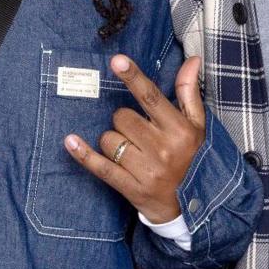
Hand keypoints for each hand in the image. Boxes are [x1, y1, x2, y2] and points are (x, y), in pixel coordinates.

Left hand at [64, 56, 206, 225]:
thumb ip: (189, 92)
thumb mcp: (198, 126)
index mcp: (179, 130)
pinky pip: (101, 167)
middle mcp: (163, 148)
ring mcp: (146, 170)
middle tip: (137, 132)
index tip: (117, 61)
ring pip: (110, 139)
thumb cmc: (192, 158)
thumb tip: (191, 61)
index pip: (151, 98)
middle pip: (122, 117)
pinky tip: (71, 141)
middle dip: (123, 121)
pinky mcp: (131, 188)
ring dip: (113, 141)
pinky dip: (84, 155)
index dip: (133, 78)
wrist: (192, 207)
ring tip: (130, 151)